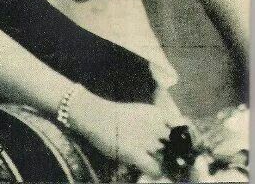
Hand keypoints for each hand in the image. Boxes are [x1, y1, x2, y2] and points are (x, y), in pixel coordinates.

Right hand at [70, 90, 186, 177]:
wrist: (96, 115)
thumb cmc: (118, 115)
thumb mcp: (142, 112)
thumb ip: (158, 121)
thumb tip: (174, 131)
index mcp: (157, 115)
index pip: (182, 129)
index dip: (187, 141)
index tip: (187, 150)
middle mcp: (155, 126)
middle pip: (177, 146)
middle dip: (178, 156)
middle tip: (178, 164)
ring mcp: (145, 140)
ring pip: (167, 160)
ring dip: (167, 166)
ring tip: (165, 170)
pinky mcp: (134, 153)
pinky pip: (154, 169)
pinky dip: (156, 172)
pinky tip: (151, 170)